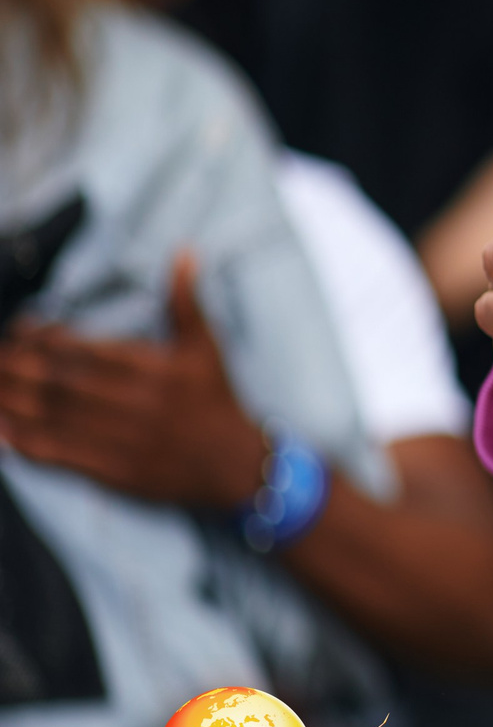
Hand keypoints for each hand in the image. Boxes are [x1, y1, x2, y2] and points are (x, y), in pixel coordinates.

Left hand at [0, 253, 268, 505]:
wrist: (235, 466)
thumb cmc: (216, 400)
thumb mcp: (207, 347)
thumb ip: (186, 302)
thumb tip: (185, 254)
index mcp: (155, 370)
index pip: (85, 350)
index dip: (44, 338)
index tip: (20, 329)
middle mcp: (136, 404)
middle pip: (60, 383)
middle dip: (17, 368)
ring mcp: (122, 441)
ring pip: (52, 417)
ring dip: (11, 402)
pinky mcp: (112, 473)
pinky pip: (58, 456)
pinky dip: (25, 443)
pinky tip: (4, 430)